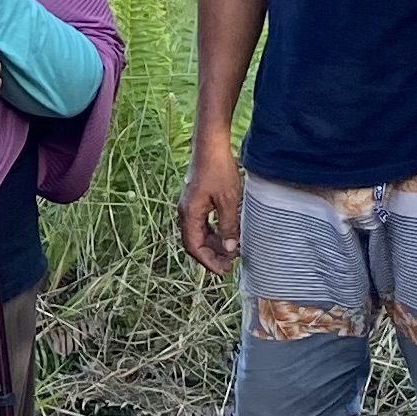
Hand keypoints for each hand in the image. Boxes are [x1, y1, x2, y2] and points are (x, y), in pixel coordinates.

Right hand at [179, 140, 242, 276]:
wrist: (211, 145)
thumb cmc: (219, 169)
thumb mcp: (228, 200)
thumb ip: (228, 226)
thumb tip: (230, 250)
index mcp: (190, 214)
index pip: (194, 247)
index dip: (208, 262)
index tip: (223, 270)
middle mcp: (186, 212)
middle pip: (194, 242)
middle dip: (211, 256)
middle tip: (229, 265)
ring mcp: (190, 206)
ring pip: (199, 233)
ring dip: (213, 244)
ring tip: (231, 252)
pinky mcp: (197, 199)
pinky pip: (202, 223)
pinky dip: (213, 232)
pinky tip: (227, 234)